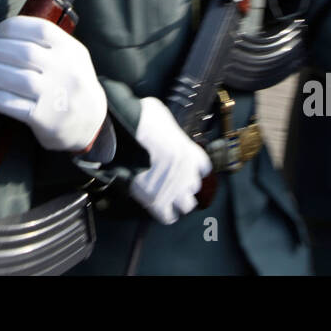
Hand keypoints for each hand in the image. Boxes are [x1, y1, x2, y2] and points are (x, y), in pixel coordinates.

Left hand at [0, 16, 106, 152]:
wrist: (91, 124)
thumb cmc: (72, 85)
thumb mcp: (71, 58)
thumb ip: (46, 44)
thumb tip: (2, 34)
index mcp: (71, 50)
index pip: (39, 29)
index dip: (11, 28)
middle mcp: (66, 71)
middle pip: (22, 53)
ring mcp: (55, 96)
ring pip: (14, 78)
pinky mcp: (44, 119)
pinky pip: (12, 104)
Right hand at [129, 97, 211, 224]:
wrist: (127, 133)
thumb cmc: (141, 118)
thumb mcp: (160, 113)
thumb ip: (166, 127)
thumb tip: (157, 125)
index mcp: (190, 152)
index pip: (203, 167)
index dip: (193, 168)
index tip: (183, 167)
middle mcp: (187, 172)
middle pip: (194, 187)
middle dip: (184, 185)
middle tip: (170, 181)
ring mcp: (174, 188)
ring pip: (186, 204)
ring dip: (176, 200)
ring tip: (164, 196)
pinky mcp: (157, 200)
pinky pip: (168, 217)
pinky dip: (163, 213)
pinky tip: (156, 206)